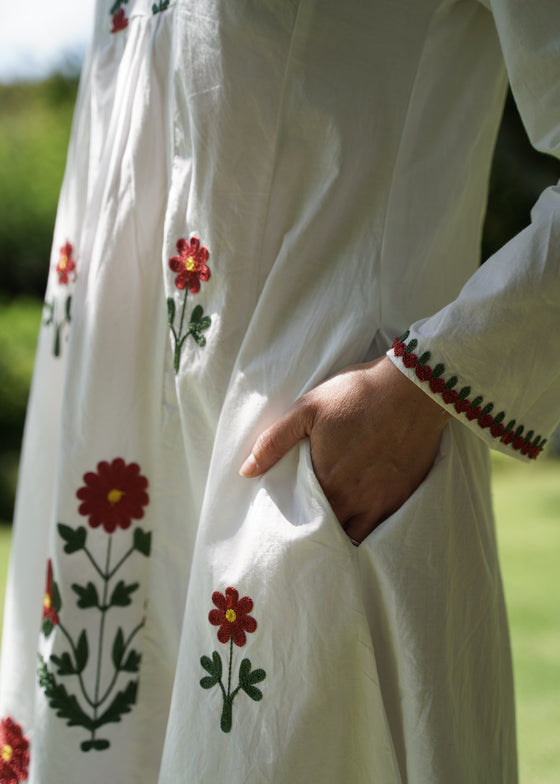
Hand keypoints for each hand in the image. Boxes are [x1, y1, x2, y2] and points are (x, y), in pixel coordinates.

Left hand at [239, 356, 451, 542]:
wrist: (413, 388)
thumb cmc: (358, 394)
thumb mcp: (308, 408)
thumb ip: (274, 442)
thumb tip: (245, 472)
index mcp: (327, 481)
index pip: (301, 518)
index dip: (292, 520)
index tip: (285, 519)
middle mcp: (354, 499)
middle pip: (328, 531)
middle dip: (315, 532)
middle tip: (305, 527)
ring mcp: (381, 501)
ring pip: (355, 535)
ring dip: (341, 533)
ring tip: (331, 527)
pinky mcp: (403, 496)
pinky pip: (381, 528)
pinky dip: (368, 528)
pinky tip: (360, 518)